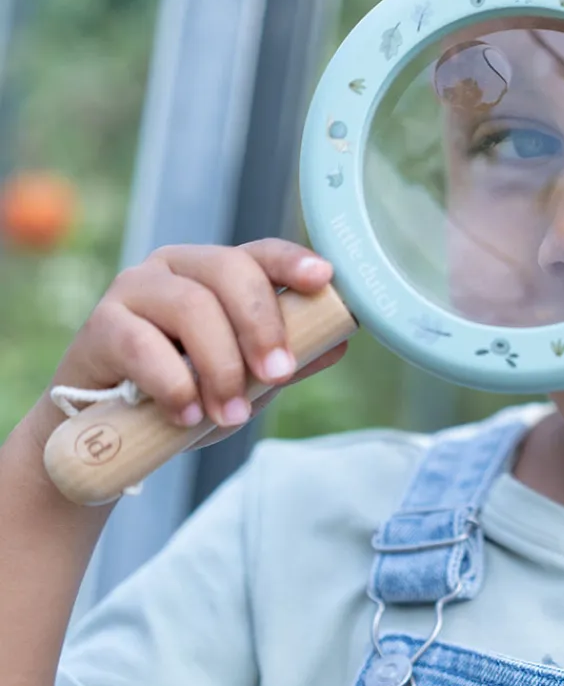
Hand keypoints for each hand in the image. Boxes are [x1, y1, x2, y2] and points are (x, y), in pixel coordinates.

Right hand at [41, 240, 346, 440]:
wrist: (108, 433)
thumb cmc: (184, 393)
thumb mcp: (246, 380)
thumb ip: (286, 359)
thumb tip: (340, 341)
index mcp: (216, 272)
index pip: (260, 253)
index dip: (293, 261)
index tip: (323, 279)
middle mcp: (175, 268)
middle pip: (230, 271)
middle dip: (262, 326)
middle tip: (278, 377)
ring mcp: (134, 290)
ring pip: (191, 307)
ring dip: (220, 366)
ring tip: (230, 414)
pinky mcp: (100, 326)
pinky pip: (143, 345)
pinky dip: (174, 383)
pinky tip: (187, 413)